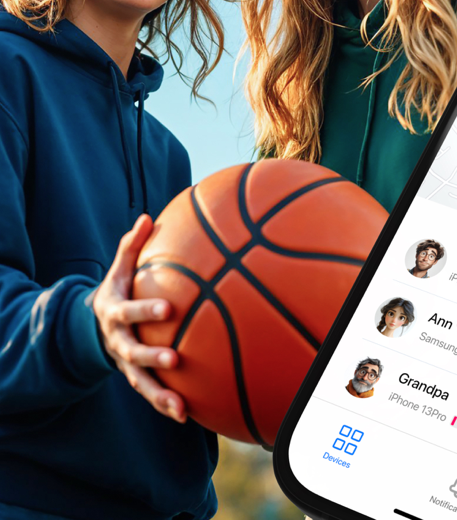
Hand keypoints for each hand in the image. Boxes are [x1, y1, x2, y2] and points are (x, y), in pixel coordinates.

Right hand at [93, 214, 186, 421]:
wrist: (94, 327)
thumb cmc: (117, 291)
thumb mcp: (118, 269)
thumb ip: (131, 245)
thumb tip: (147, 217)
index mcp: (114, 312)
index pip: (129, 312)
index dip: (146, 311)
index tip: (168, 309)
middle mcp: (118, 342)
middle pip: (132, 353)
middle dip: (151, 358)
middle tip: (174, 360)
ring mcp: (125, 364)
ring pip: (140, 384)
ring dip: (159, 397)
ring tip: (180, 408)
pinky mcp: (135, 379)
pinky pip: (151, 394)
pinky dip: (166, 405)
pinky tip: (189, 414)